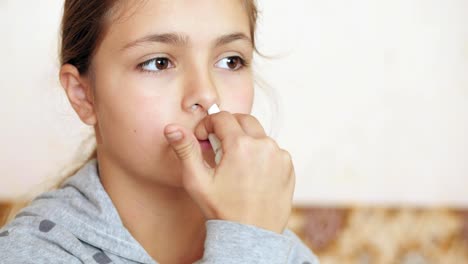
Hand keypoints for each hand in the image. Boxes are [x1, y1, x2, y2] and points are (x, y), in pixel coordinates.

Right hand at [164, 112, 294, 233]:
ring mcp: (280, 156)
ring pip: (259, 134)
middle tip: (218, 148)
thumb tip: (172, 129)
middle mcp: (264, 145)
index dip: (208, 124)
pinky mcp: (288, 166)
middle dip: (228, 127)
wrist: (251, 235)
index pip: (222, 117)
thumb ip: (186, 150)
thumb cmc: (223, 210)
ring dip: (245, 141)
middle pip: (243, 120)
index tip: (203, 139)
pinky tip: (251, 173)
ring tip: (234, 165)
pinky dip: (260, 154)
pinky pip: (272, 150)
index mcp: (241, 145)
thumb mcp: (197, 181)